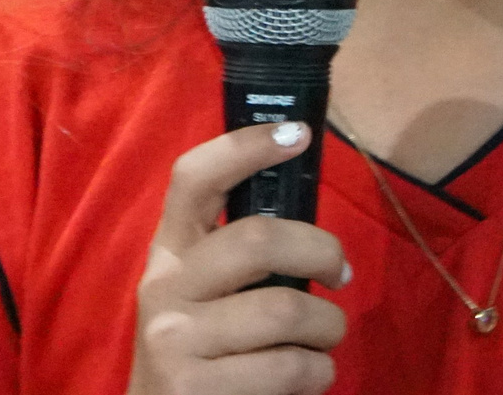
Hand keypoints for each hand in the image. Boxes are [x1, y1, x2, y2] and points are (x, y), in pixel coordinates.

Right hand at [125, 122, 349, 394]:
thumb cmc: (198, 353)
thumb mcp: (201, 296)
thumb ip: (238, 259)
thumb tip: (309, 230)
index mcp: (167, 252)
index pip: (193, 179)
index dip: (246, 147)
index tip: (298, 133)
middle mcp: (163, 287)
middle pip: (258, 239)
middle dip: (319, 250)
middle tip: (339, 272)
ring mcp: (176, 339)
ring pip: (286, 310)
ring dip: (327, 327)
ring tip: (323, 340)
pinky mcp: (196, 389)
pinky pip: (291, 368)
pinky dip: (319, 373)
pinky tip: (307, 377)